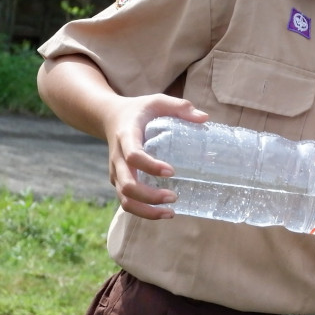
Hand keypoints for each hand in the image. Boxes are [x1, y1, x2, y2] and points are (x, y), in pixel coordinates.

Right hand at [103, 95, 208, 218]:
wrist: (110, 117)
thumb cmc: (140, 110)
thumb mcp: (157, 101)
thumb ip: (180, 107)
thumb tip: (204, 118)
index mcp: (126, 136)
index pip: (134, 155)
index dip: (150, 166)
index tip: (172, 171)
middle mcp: (118, 157)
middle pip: (127, 185)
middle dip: (150, 196)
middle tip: (174, 197)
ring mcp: (116, 171)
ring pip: (124, 198)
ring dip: (146, 210)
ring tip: (170, 213)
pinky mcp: (118, 180)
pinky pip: (126, 201)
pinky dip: (142, 211)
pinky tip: (162, 213)